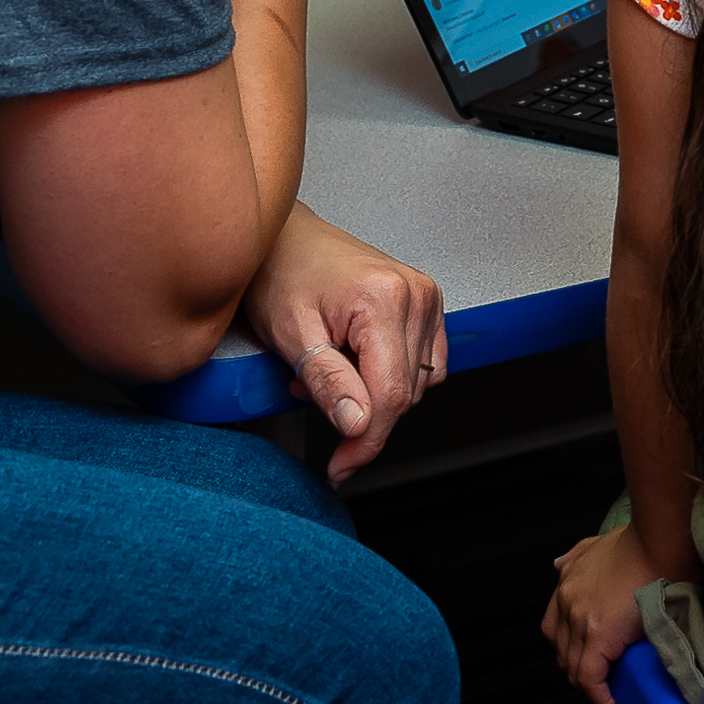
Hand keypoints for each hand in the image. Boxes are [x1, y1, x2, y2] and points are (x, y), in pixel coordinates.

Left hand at [248, 205, 444, 480]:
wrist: (283, 236)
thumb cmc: (279, 271)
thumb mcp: (291, 333)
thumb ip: (327, 382)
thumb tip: (357, 425)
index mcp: (384, 300)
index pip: (391, 396)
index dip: (366, 442)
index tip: (342, 467)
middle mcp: (415, 296)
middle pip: (406, 393)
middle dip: (360, 412)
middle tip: (311, 392)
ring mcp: (424, 297)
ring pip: (416, 383)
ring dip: (372, 392)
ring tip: (328, 366)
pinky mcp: (424, 302)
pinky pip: (423, 364)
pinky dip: (388, 375)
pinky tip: (353, 358)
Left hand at [540, 524, 676, 703]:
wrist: (661, 542)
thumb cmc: (644, 542)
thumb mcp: (599, 544)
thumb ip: (577, 555)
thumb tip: (558, 565)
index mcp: (567, 583)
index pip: (555, 630)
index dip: (570, 650)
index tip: (591, 661)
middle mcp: (566, 601)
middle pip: (563, 653)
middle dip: (581, 670)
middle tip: (607, 680)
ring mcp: (580, 619)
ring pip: (574, 669)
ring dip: (593, 686)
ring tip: (616, 694)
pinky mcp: (599, 635)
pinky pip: (590, 678)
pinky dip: (600, 697)